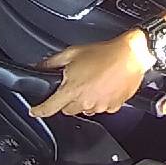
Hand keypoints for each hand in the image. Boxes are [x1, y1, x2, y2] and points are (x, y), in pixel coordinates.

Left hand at [29, 31, 156, 117]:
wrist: (131, 56)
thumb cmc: (104, 53)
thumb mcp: (72, 52)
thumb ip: (52, 62)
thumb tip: (41, 66)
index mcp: (72, 90)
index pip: (48, 108)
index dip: (38, 111)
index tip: (34, 111)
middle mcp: (85, 102)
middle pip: (67, 110)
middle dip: (67, 100)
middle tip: (74, 85)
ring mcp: (100, 106)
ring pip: (85, 109)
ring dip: (84, 100)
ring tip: (92, 83)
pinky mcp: (113, 107)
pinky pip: (101, 108)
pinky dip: (100, 100)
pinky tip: (104, 86)